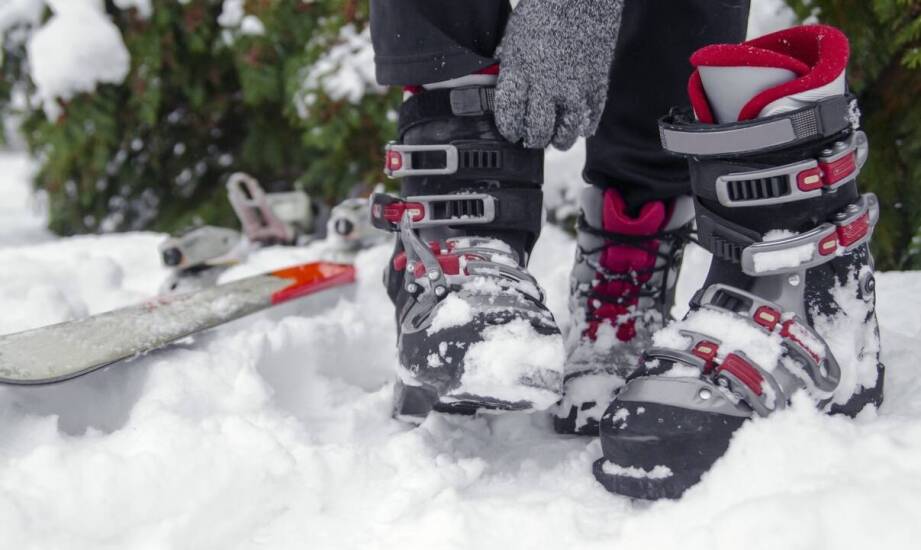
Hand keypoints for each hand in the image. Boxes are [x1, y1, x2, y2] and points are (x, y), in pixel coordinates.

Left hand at [495, 0, 624, 149]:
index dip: (509, 130)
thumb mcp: (514, 37)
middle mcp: (546, 85)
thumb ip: (509, 66)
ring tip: (554, 135)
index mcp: (519, 72)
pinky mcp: (597, 86)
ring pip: (565, 135)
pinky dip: (583, 127)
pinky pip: (590, 121)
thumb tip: (499, 85)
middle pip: (537, 133)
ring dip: (558, 139)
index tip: (511, 130)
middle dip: (532, 139)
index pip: (509, 119)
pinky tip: (577, 123)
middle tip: (533, 136)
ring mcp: (574, 88)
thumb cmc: (544, 11)